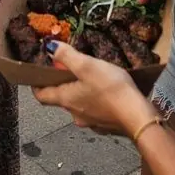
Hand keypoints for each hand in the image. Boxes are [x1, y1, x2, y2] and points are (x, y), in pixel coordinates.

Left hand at [32, 41, 147, 135]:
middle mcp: (74, 114)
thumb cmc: (110, 89)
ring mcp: (90, 123)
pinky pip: (95, 111)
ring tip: (93, 78)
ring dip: (81, 92)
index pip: (41, 96)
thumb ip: (67, 56)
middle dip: (64, 84)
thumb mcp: (87, 66)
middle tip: (72, 69)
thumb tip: (49, 48)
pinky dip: (96, 101)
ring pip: (79, 105)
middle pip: (62, 98)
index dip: (37, 85)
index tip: (38, 75)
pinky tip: (108, 93)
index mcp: (65, 99)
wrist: (138, 118)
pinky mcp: (106, 126)